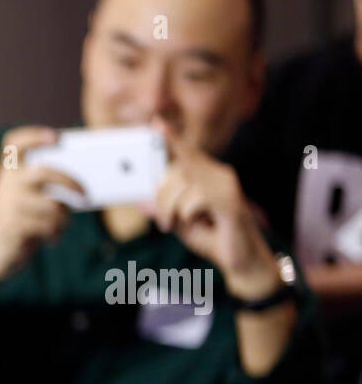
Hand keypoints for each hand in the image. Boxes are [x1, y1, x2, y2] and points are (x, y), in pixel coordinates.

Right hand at [0, 126, 85, 279]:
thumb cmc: (17, 223)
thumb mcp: (25, 200)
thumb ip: (42, 187)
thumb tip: (78, 184)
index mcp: (6, 172)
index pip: (13, 144)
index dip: (33, 136)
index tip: (55, 137)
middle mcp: (3, 184)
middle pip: (44, 172)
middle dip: (69, 182)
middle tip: (84, 192)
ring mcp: (5, 205)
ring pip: (51, 205)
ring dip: (62, 218)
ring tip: (59, 226)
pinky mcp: (11, 227)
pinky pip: (47, 226)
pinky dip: (55, 233)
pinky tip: (50, 238)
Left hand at [147, 122, 280, 300]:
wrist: (241, 261)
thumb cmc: (214, 239)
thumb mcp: (180, 225)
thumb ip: (163, 211)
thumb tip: (142, 201)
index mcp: (207, 176)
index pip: (187, 153)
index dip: (171, 137)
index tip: (156, 122)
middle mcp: (219, 174)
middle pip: (176, 170)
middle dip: (161, 197)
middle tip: (164, 221)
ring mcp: (227, 185)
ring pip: (182, 183)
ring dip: (171, 209)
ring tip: (177, 225)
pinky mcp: (230, 200)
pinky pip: (195, 199)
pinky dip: (187, 215)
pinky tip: (200, 223)